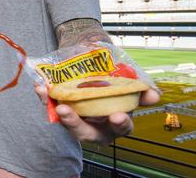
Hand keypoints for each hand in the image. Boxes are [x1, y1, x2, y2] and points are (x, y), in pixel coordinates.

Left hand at [35, 86, 160, 144]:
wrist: (92, 62)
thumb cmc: (113, 78)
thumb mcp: (128, 81)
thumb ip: (139, 88)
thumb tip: (155, 95)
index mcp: (117, 120)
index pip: (120, 127)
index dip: (120, 123)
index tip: (118, 116)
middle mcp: (96, 125)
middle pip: (87, 133)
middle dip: (76, 125)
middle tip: (65, 111)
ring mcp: (78, 119)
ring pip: (67, 124)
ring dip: (59, 114)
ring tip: (54, 103)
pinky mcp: (62, 111)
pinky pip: (51, 108)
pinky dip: (45, 99)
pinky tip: (40, 88)